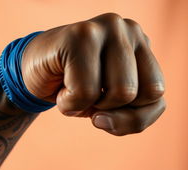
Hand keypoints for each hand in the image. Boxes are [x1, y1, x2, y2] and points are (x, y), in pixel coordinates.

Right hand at [21, 13, 164, 135]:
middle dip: (108, 109)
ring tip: (73, 89)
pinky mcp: (79, 36)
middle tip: (88, 94)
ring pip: (120, 93)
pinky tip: (59, 87)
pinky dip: (68, 105)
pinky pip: (85, 92)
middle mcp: (129, 31)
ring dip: (88, 106)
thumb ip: (131, 120)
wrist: (34, 74)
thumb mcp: (110, 110)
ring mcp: (106, 28)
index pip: (156, 96)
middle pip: (140, 95)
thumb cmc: (74, 89)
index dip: (129, 114)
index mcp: (141, 47)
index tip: (104, 106)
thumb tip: (106, 119)